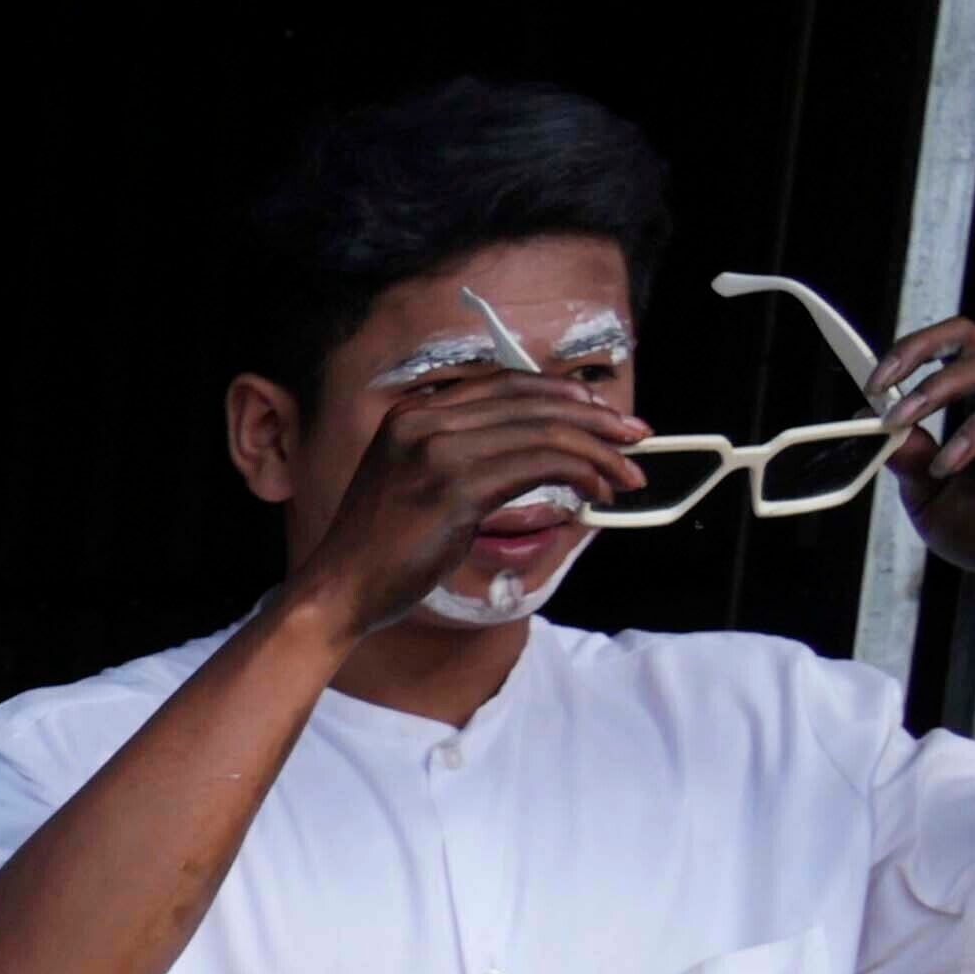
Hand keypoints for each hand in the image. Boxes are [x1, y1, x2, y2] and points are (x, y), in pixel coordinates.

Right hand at [286, 352, 650, 638]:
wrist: (338, 589)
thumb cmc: (383, 548)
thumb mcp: (416, 479)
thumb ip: (462, 451)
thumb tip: (537, 446)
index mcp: (414, 412)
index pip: (508, 384)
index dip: (565, 395)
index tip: (604, 415)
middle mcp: (424, 421)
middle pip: (534, 402)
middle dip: (597, 419)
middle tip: (636, 438)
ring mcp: (437, 452)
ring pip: (545, 432)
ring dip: (600, 452)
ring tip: (628, 474)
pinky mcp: (455, 488)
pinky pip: (541, 466)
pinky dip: (582, 474)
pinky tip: (597, 493)